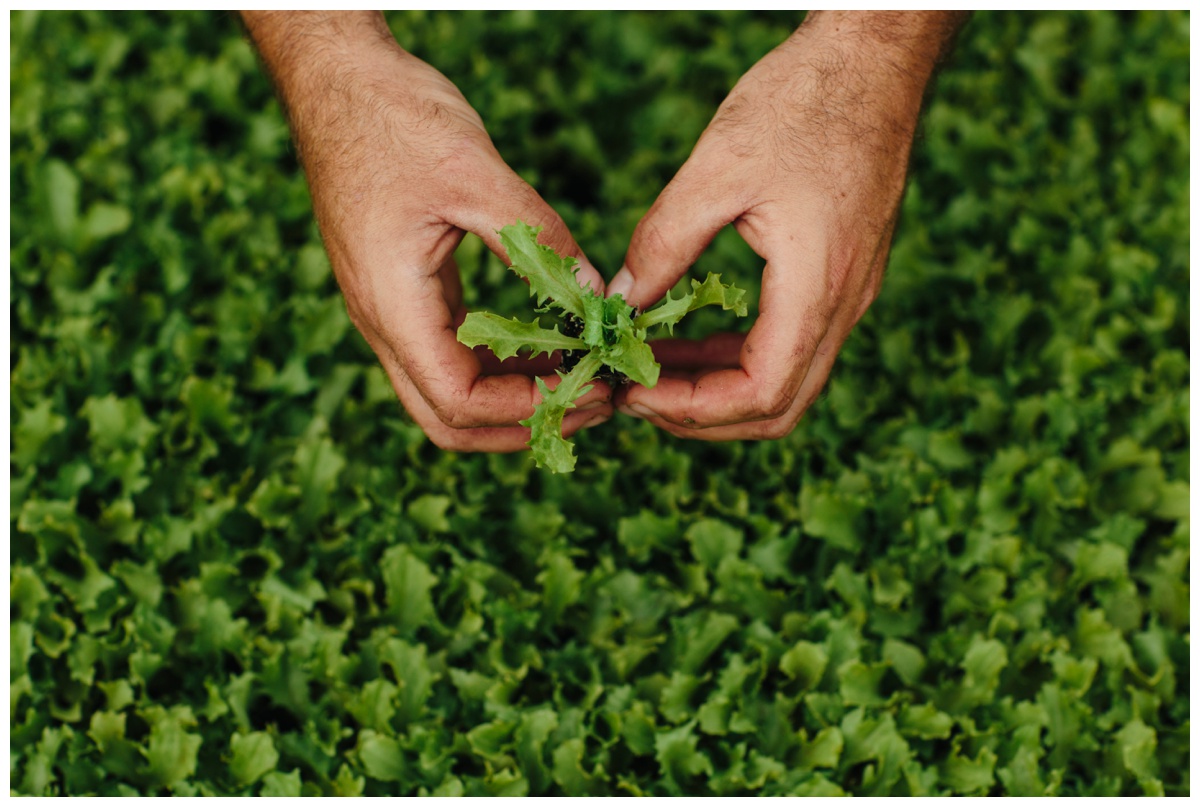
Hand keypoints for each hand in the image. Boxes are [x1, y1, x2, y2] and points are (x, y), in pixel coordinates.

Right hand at [242, 12, 611, 450]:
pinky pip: (452, 351)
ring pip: (450, 391)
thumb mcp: (474, 174)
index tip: (592, 390)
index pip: (459, 401)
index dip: (529, 410)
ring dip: (515, 397)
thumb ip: (536, 240)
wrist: (336, 79)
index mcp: (392, 305)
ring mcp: (390, 310)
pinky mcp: (405, 290)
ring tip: (583, 375)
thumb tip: (596, 297)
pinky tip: (551, 341)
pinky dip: (502, 361)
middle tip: (594, 403)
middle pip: (448, 419)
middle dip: (524, 424)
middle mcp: (384, 322)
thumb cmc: (393, 118)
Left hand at [608, 11, 964, 439]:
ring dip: (717, 388)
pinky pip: (791, 343)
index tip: (632, 392)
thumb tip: (621, 303)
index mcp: (817, 288)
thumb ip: (665, 241)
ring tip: (652, 370)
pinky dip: (737, 355)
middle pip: (778, 407)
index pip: (760, 394)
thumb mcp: (718, 168)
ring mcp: (849, 293)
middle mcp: (844, 304)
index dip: (691, 409)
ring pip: (786, 380)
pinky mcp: (842, 275)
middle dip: (702, 415)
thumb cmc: (803, 102)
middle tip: (636, 396)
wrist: (874, 58)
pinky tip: (690, 337)